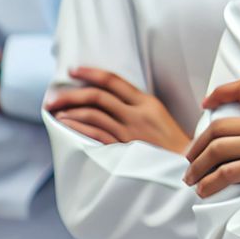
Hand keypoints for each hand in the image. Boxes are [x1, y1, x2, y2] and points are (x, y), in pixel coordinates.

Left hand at [47, 67, 190, 153]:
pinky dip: (77, 127)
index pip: (113, 81)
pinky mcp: (123, 149)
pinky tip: (66, 125)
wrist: (185, 168)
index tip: (73, 70)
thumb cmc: (173, 144)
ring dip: (70, 111)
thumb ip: (138, 107)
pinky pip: (94, 134)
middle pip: (98, 96)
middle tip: (54, 96)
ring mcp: (129, 132)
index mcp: (148, 103)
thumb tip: (111, 101)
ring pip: (93, 114)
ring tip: (56, 111)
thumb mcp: (160, 117)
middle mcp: (137, 114)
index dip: (90, 73)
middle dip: (71, 94)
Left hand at [184, 79, 239, 225]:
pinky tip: (204, 191)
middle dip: (197, 144)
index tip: (207, 103)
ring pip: (216, 149)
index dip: (222, 92)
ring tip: (191, 179)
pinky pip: (225, 173)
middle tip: (190, 159)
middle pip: (219, 126)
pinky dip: (209, 183)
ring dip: (197, 166)